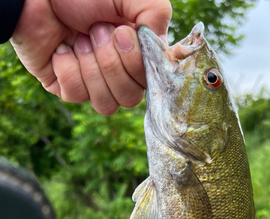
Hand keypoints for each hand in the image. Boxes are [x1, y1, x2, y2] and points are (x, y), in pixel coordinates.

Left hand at [11, 0, 170, 113]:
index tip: (121, 32)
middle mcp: (117, 74)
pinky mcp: (65, 87)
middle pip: (130, 98)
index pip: (149, 82)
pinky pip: (75, 94)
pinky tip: (61, 49)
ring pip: (106, 105)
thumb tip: (161, 49)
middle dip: (111, 63)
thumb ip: (156, 15)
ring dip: (91, 68)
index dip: (135, 63)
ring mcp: (91, 83)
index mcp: (136, 55)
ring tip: (79, 39)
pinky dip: (68, 68)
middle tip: (95, 30)